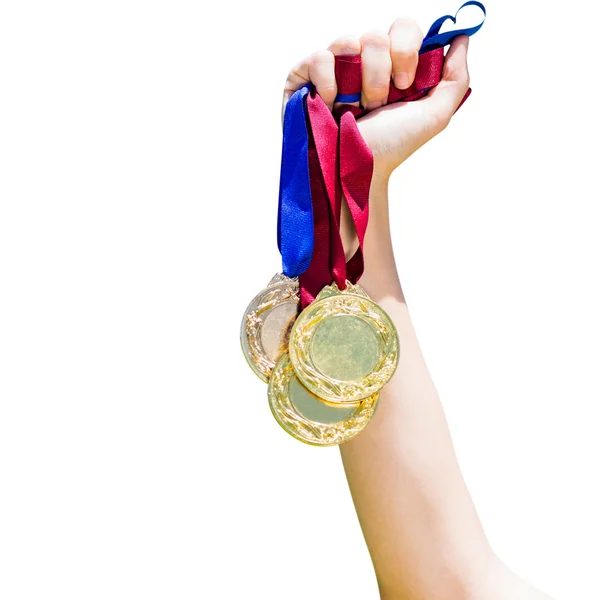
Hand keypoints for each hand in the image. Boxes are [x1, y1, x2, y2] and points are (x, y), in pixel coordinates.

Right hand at [283, 17, 470, 176]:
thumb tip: (462, 37)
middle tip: (380, 103)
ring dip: (359, 81)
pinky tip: (331, 105)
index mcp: (391, 65)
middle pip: (377, 35)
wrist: (358, 172)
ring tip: (356, 109)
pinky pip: (318, 57)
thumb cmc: (392, 147)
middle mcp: (361, 63)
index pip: (402, 28)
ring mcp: (332, 69)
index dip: (407, 50)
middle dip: (382, 72)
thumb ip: (455, 76)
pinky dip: (328, 81)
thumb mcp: (434, 115)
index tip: (406, 85)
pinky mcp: (304, 78)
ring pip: (348, 41)